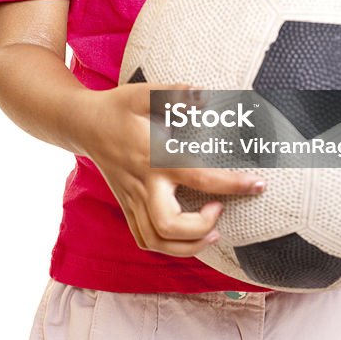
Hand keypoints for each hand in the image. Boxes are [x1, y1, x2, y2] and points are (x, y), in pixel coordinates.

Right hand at [85, 82, 265, 255]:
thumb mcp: (143, 92)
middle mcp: (143, 184)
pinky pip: (145, 239)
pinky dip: (169, 247)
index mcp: (154, 156)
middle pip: (169, 226)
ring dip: (188, 245)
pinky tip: (187, 234)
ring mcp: (132, 199)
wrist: (82, 124)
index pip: (199, 177)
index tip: (258, 184)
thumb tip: (203, 95)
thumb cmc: (118, 107)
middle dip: (201, 228)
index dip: (233, 184)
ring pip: (156, 242)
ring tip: (211, 230)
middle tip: (220, 208)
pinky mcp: (126, 207)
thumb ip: (174, 93)